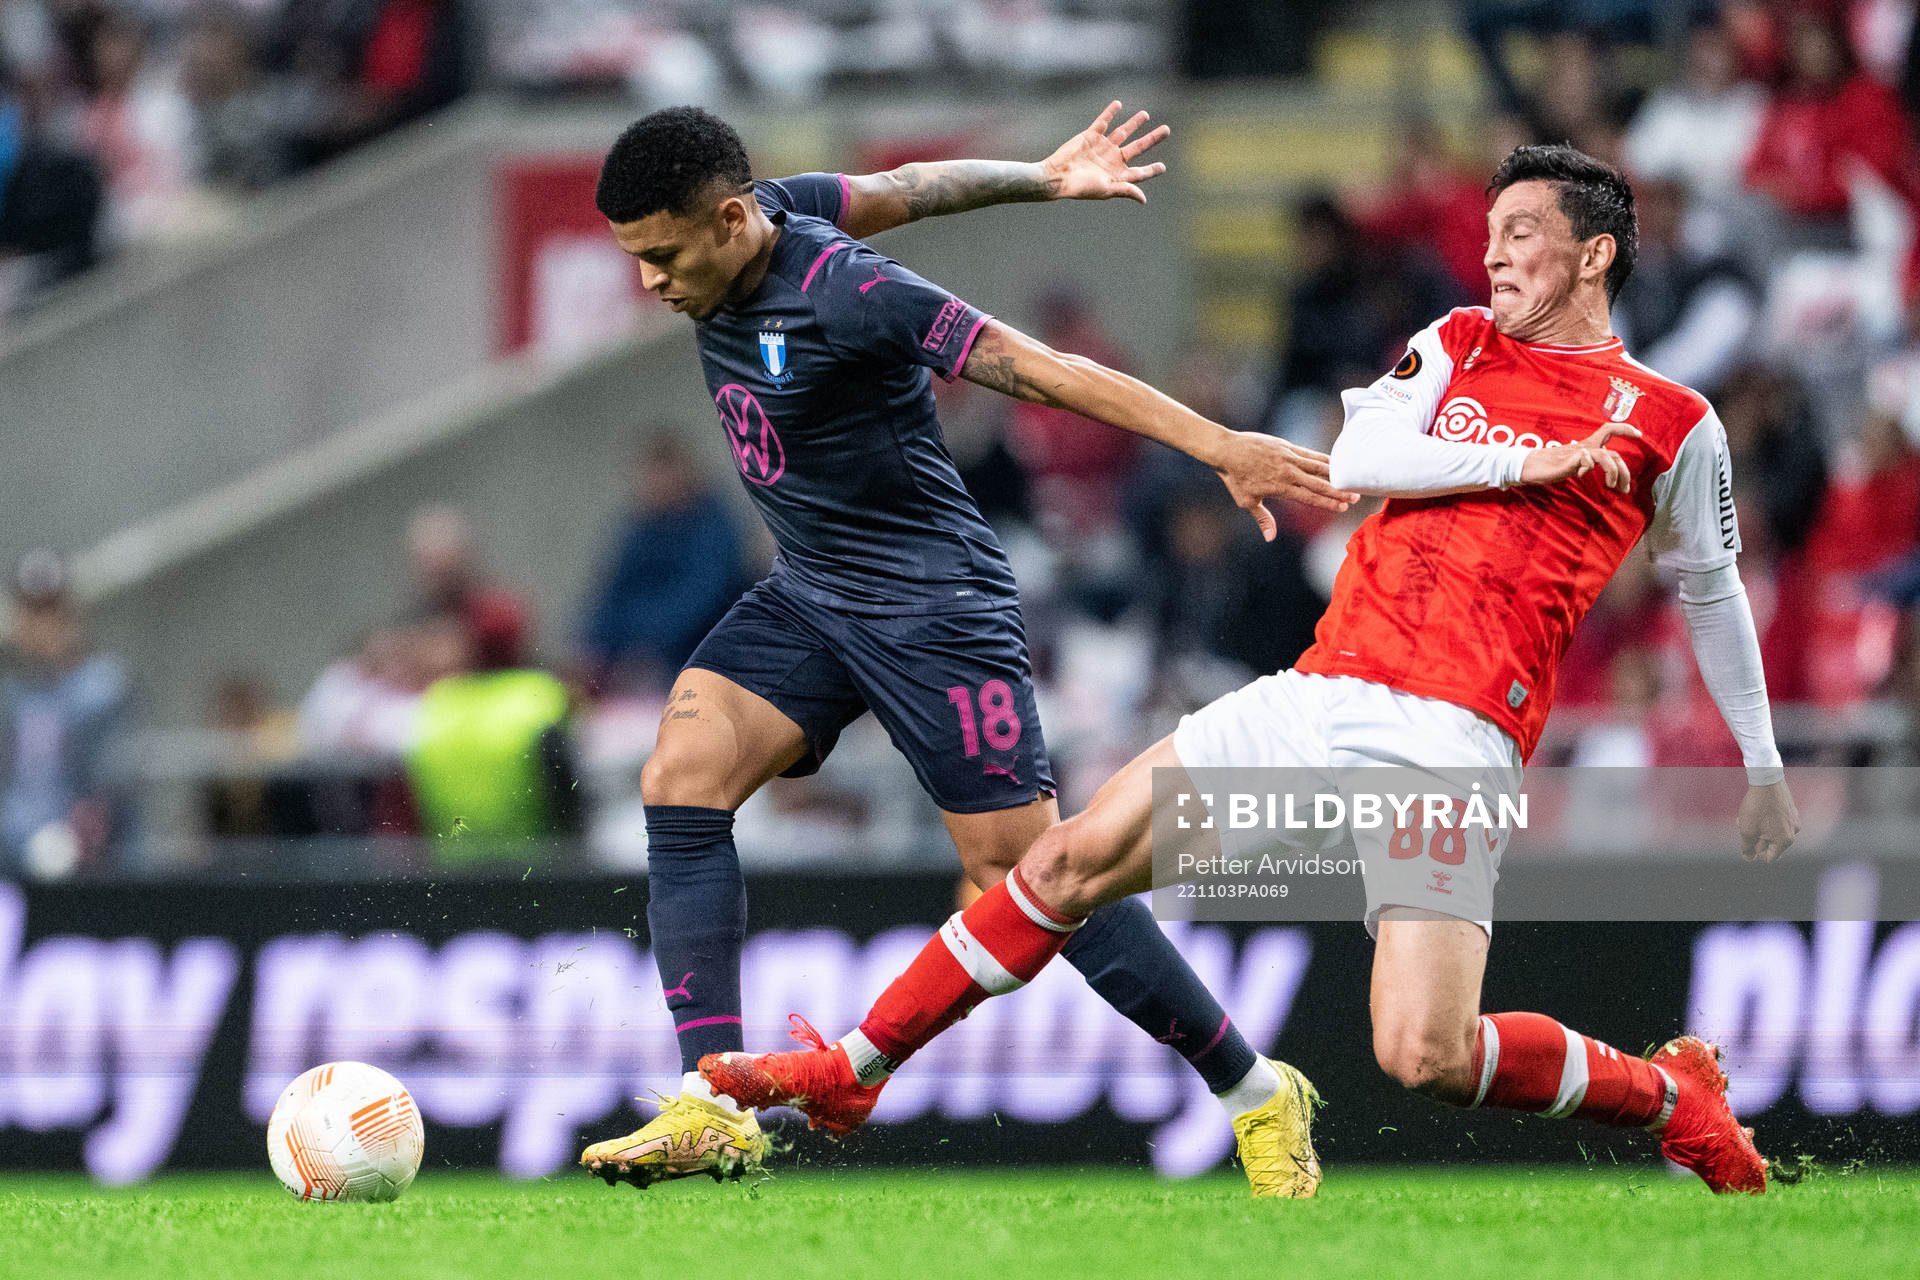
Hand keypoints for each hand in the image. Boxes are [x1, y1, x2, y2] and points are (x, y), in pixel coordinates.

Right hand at [1040, 101, 1169, 203]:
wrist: (1058, 175)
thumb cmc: (1082, 187)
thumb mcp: (1107, 189)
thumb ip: (1126, 189)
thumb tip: (1143, 199)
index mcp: (1117, 174)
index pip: (1139, 172)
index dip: (1151, 170)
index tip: (1163, 167)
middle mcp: (1112, 159)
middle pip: (1137, 148)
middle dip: (1152, 139)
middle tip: (1166, 130)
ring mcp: (1102, 147)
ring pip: (1123, 132)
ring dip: (1134, 123)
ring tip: (1145, 115)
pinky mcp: (1091, 136)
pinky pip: (1103, 121)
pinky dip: (1110, 113)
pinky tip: (1119, 104)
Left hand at [1213, 433, 1358, 537]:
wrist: (1227, 450)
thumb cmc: (1235, 478)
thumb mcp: (1247, 501)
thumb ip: (1263, 518)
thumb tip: (1270, 538)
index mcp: (1280, 487)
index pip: (1309, 497)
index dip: (1327, 503)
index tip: (1342, 508)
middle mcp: (1287, 472)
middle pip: (1318, 483)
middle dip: (1338, 491)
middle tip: (1355, 497)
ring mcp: (1288, 457)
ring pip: (1317, 467)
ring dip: (1335, 475)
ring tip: (1351, 480)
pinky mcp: (1286, 446)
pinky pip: (1309, 454)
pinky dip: (1323, 459)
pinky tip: (1335, 463)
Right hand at [1517, 423, 1641, 493]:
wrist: (1527, 466)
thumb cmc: (1547, 466)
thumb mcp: (1571, 464)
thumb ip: (1583, 462)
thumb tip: (1591, 465)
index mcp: (1586, 446)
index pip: (1608, 430)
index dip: (1625, 429)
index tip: (1639, 435)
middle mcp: (1585, 447)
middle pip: (1614, 452)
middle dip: (1625, 471)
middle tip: (1626, 488)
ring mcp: (1578, 453)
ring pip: (1606, 456)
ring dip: (1614, 472)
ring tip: (1611, 486)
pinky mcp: (1569, 460)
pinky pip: (1587, 461)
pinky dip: (1587, 469)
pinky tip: (1579, 477)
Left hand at [1738, 779, 1798, 863]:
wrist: (1766, 781)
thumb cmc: (1757, 808)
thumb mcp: (1747, 831)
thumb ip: (1748, 847)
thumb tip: (1749, 858)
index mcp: (1785, 841)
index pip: (1770, 858)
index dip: (1756, 852)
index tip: (1747, 841)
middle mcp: (1794, 832)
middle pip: (1772, 844)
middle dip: (1756, 838)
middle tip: (1744, 826)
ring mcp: (1794, 820)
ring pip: (1774, 832)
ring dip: (1760, 829)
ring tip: (1747, 818)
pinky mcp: (1791, 810)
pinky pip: (1778, 822)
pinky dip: (1766, 820)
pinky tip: (1756, 811)